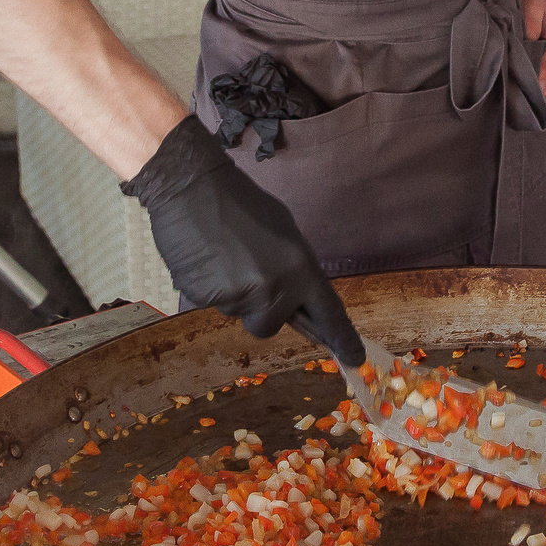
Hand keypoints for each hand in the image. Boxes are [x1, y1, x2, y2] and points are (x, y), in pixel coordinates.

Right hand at [120, 116, 363, 364]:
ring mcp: (238, 296)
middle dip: (261, 308)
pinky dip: (210, 287)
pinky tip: (205, 258)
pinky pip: (212, 304)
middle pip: (270, 325)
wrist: (190, 186)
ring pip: (239, 313)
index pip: (328, 313)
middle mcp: (273, 288)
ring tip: (223, 255)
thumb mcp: (284, 231)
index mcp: (300, 268)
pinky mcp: (205, 298)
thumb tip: (298, 300)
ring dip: (233, 294)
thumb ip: (295, 270)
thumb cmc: (240, 202)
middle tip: (247, 272)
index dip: (342, 339)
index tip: (355, 359)